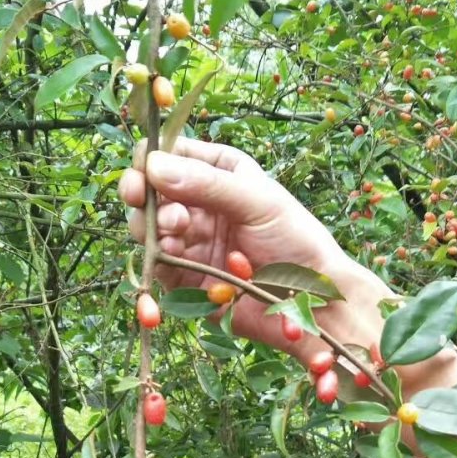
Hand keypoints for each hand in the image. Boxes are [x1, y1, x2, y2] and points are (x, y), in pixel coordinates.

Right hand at [118, 137, 387, 355]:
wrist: (312, 302)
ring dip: (154, 228)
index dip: (151, 160)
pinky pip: (157, 268)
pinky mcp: (186, 278)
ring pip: (148, 228)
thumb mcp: (258, 201)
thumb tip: (153, 165)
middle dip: (146, 196)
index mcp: (219, 172)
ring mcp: (191, 241)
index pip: (171, 155)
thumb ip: (208, 184)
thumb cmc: (297, 240)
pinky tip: (167, 257)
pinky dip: (153, 264)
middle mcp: (200, 204)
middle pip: (150, 192)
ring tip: (178, 231)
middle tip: (150, 203)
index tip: (144, 171)